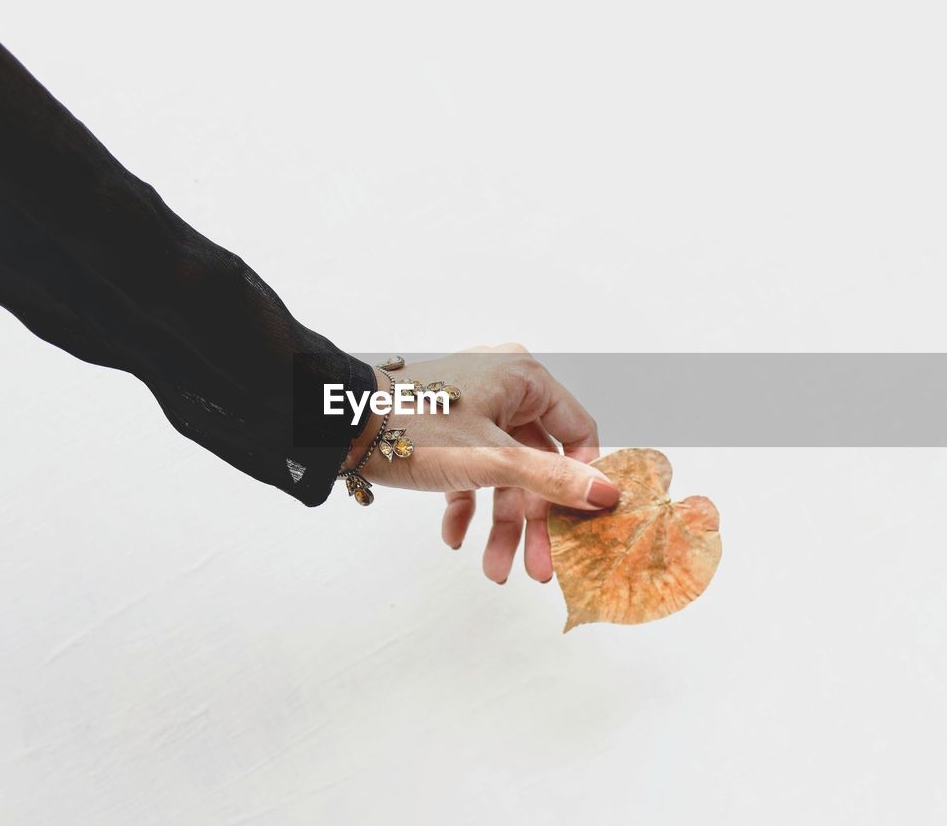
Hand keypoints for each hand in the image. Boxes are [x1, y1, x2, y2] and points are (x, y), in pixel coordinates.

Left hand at [346, 344, 619, 583]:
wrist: (338, 424)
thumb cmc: (412, 429)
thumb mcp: (491, 459)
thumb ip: (551, 478)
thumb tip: (608, 494)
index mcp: (524, 377)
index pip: (577, 431)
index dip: (581, 481)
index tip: (580, 526)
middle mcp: (504, 387)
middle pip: (539, 463)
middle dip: (533, 521)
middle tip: (537, 569)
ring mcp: (474, 409)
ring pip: (504, 474)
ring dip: (500, 524)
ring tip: (493, 569)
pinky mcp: (448, 430)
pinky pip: (472, 473)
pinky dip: (467, 506)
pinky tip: (455, 537)